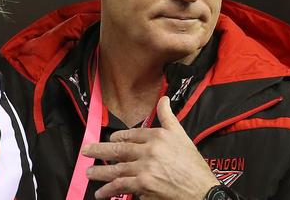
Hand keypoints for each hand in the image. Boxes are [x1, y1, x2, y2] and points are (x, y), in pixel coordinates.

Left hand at [82, 96, 218, 198]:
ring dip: (100, 172)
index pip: (132, 134)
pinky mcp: (143, 184)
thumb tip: (163, 99)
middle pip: (118, 150)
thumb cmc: (193, 166)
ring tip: (89, 172)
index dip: (118, 138)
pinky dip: (109, 190)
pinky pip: (121, 186)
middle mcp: (149, 150)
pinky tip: (101, 193)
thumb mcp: (182, 136)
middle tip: (86, 151)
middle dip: (99, 151)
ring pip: (116, 169)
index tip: (110, 140)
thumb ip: (168, 117)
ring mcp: (145, 167)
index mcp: (158, 136)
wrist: (203, 191)